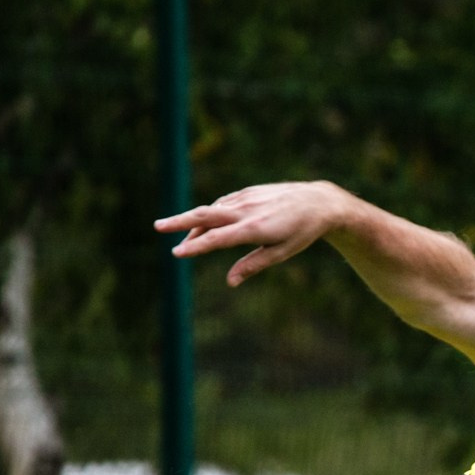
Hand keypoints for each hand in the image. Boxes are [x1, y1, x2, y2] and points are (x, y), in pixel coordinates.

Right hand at [155, 181, 349, 286]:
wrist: (317, 202)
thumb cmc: (301, 233)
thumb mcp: (281, 253)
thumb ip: (253, 266)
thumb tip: (230, 282)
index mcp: (254, 229)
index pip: (217, 239)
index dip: (196, 247)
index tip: (177, 254)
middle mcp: (246, 211)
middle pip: (205, 215)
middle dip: (179, 221)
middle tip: (157, 227)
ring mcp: (245, 198)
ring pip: (211, 210)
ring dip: (194, 223)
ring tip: (182, 240)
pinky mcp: (246, 192)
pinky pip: (222, 204)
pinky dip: (210, 214)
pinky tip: (205, 225)